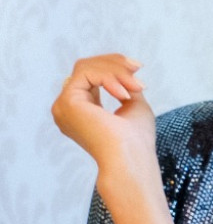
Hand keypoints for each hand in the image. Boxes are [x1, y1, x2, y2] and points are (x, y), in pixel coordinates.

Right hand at [51, 54, 156, 192]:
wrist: (131, 160)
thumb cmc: (136, 141)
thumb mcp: (133, 104)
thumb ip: (124, 85)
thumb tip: (126, 68)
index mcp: (80, 110)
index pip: (90, 75)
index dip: (114, 66)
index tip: (138, 67)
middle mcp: (66, 108)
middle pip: (86, 67)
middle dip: (115, 63)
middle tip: (138, 68)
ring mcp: (63, 105)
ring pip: (85, 67)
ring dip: (116, 71)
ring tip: (136, 86)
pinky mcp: (67, 102)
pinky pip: (86, 73)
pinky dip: (108, 77)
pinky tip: (123, 94)